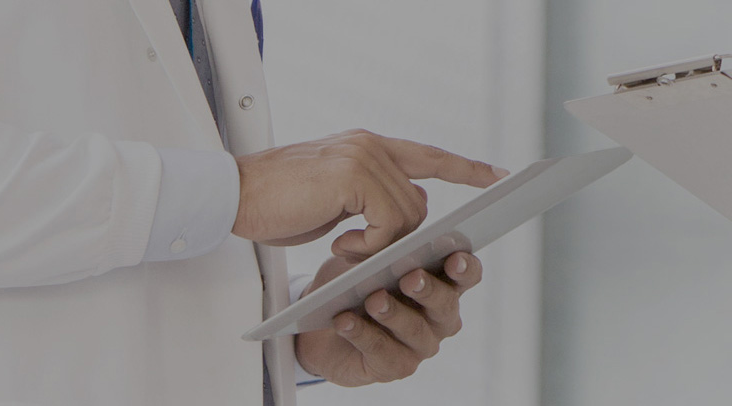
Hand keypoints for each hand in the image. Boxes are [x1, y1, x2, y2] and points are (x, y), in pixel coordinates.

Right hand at [232, 129, 507, 255]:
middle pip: (420, 201)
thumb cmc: (276, 203)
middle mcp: (370, 145)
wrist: (233, 195)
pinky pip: (389, 223)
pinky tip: (339, 243)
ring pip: (408, 214)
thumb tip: (407, 217)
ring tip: (344, 247)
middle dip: (402, 235)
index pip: (428, 155)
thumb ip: (371, 199)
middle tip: (361, 250)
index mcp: (367, 146)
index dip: (464, 167)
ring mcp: (363, 157)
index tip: (497, 177)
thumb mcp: (333, 200)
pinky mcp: (354, 177)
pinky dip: (370, 244)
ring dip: (381, 243)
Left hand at [295, 250, 484, 386]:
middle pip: (445, 305)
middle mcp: (439, 318)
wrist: (321, 328)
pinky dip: (361, 334)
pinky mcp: (395, 367)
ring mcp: (420, 345)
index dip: (465, 268)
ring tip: (373, 300)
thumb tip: (391, 243)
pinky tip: (344, 321)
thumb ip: (385, 249)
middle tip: (411, 278)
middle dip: (428, 290)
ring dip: (393, 313)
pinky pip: (382, 351)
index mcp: (442, 284)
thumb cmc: (354, 287)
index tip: (454, 258)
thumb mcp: (367, 259)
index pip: (467, 275)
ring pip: (414, 330)